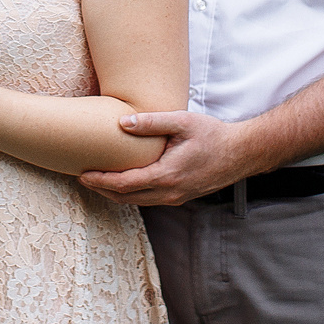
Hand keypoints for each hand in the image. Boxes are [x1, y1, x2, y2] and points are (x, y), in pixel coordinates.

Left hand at [79, 111, 255, 206]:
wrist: (241, 153)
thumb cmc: (213, 135)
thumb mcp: (183, 122)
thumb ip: (152, 122)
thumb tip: (122, 122)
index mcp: (166, 175)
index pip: (124, 184)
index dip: (100, 180)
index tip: (83, 173)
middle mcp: (169, 192)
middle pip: (125, 197)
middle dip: (102, 189)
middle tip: (82, 177)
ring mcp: (175, 198)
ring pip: (136, 201)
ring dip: (114, 193)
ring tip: (97, 179)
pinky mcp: (180, 197)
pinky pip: (148, 199)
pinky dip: (131, 193)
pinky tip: (124, 182)